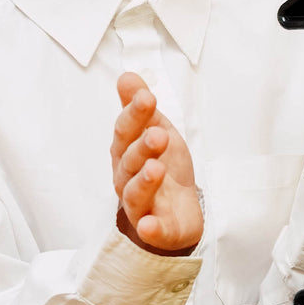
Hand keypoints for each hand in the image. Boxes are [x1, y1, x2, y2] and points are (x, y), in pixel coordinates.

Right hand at [110, 72, 202, 254]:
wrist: (177, 209)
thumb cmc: (162, 164)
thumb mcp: (155, 129)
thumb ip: (139, 105)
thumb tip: (127, 75)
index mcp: (126, 150)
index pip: (126, 130)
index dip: (135, 114)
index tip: (147, 97)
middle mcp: (127, 176)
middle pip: (130, 161)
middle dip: (142, 146)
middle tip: (159, 134)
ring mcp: (140, 204)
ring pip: (136, 193)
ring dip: (144, 181)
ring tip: (156, 169)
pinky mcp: (155, 228)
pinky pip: (150, 230)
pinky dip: (149, 228)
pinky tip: (150, 225)